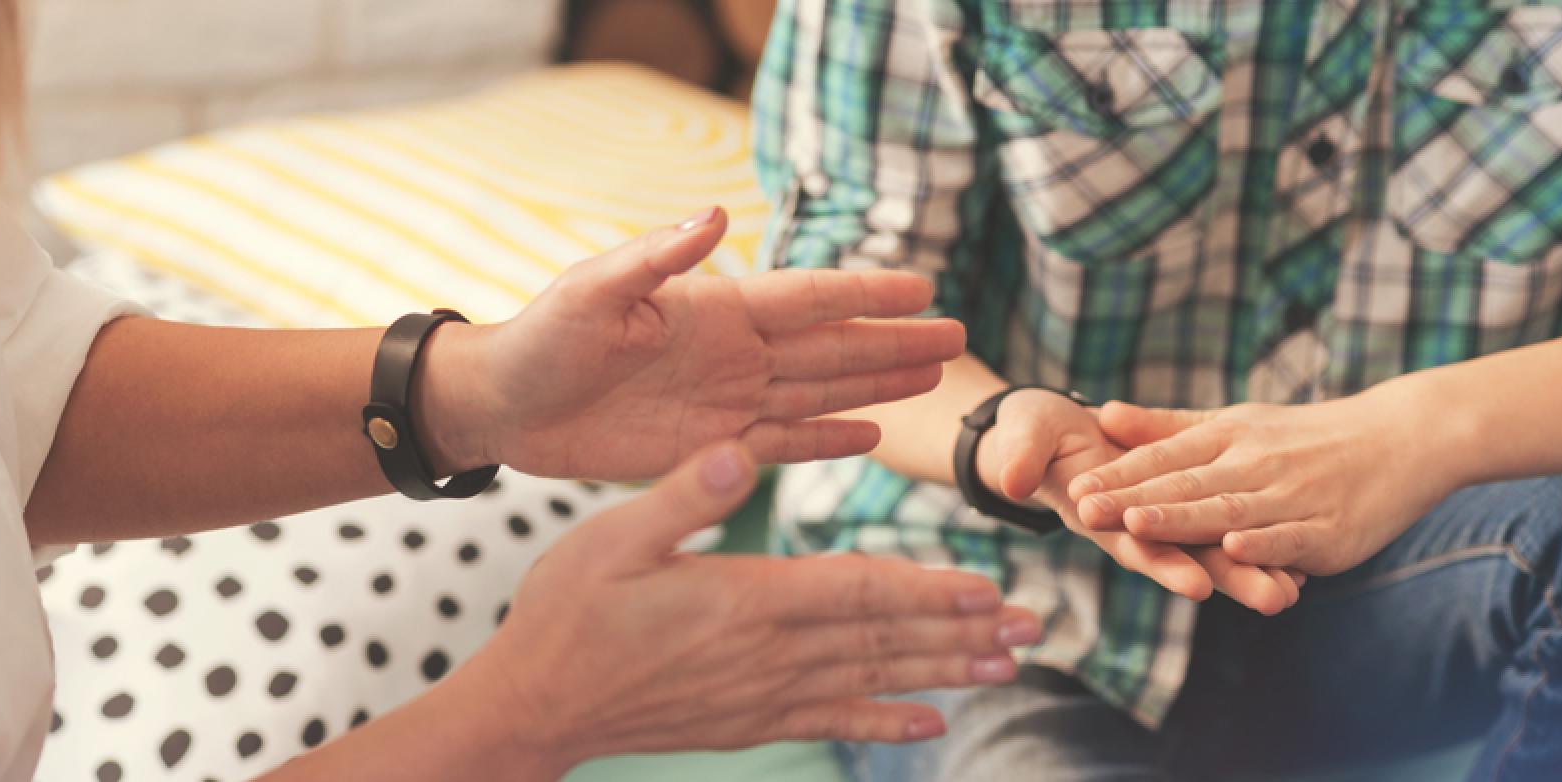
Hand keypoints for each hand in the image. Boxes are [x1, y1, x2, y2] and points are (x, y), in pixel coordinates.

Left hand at [421, 207, 965, 478]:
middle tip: (957, 336)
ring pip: (818, 394)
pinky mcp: (706, 448)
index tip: (922, 286)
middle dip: (893, 341)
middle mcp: (731, 354)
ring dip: (875, 386)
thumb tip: (712, 214)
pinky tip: (870, 435)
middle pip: (830, 347)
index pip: (806, 298)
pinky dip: (825, 442)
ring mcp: (724, 401)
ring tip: (932, 377)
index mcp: (713, 310)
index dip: (864, 293)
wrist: (504, 407)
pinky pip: (781, 444)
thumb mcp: (592, 291)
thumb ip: (654, 258)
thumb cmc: (539, 339)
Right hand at [450, 442, 1040, 771]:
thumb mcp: (610, 537)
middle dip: (959, 632)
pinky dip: (885, 724)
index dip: (925, 588)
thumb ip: (682, 496)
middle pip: (883, 640)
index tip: (984, 586)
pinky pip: (832, 722)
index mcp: (742, 599)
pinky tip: (930, 725)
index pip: (856, 592)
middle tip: (1027, 627)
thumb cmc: (565, 612)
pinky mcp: (748, 722)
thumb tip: (740, 452)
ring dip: (943, 673)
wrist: (534, 704)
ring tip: (1005, 666)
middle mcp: (766, 653)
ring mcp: (761, 694)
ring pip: (871, 682)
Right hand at [976, 390, 1302, 613]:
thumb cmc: (1032, 436)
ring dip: (1251, 570)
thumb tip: (1010, 478)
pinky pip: (1221, 525)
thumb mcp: (1022, 439)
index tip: (1196, 583)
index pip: (1133, 542)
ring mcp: (1157, 520)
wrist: (1046, 434)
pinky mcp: (1179, 502)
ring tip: (1293, 592)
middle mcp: (1133, 527)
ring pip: (1210, 548)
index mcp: (1098, 513)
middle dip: (1230, 578)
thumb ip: (1019, 456)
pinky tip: (1296, 561)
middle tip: (1274, 599)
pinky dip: (1255, 544)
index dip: (1162, 562)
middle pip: (1186, 557)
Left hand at [1068, 398, 1455, 574]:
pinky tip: (1236, 550)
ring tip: (1138, 526)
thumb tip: (1102, 415)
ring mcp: (1292, 497)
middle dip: (1133, 500)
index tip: (1072, 487)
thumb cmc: (1305, 436)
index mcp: (1228, 437)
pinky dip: (1265, 543)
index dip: (1118, 475)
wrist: (1402, 438)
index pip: (1163, 458)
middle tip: (1083, 509)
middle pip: (1185, 485)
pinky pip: (1291, 537)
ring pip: (1230, 510)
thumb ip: (1167, 426)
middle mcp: (1255, 463)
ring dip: (1183, 520)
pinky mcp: (1328, 530)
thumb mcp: (1234, 421)